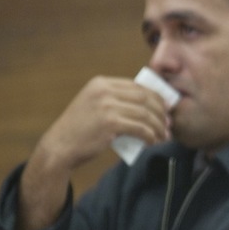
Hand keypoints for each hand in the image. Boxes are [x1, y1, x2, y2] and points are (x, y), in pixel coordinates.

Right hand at [37, 76, 171, 172]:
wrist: (60, 146)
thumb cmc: (80, 130)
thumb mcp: (94, 106)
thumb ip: (114, 101)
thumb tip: (147, 106)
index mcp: (100, 83)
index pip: (136, 86)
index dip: (155, 96)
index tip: (165, 108)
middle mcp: (104, 90)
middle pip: (144, 97)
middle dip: (160, 111)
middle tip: (169, 123)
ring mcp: (106, 106)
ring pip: (145, 113)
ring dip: (158, 126)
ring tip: (164, 135)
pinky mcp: (110, 123)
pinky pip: (140, 128)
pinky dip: (150, 136)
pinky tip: (153, 142)